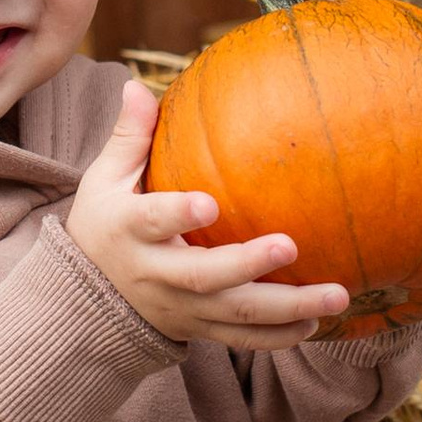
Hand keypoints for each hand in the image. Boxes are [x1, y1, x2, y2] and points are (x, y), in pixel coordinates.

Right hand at [65, 80, 349, 347]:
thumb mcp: (103, 181)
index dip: (179, 215)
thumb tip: (137, 83)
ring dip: (286, 309)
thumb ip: (128, 137)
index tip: (211, 204)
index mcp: (129, 231)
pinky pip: (242, 338)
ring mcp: (181, 307)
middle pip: (204, 277)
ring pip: (234, 314)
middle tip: (289, 244)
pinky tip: (316, 322)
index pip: (152, 222)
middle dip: (247, 265)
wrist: (86, 300)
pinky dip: (278, 336)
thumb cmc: (105, 224)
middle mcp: (155, 274)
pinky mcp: (199, 329)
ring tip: (335, 294)